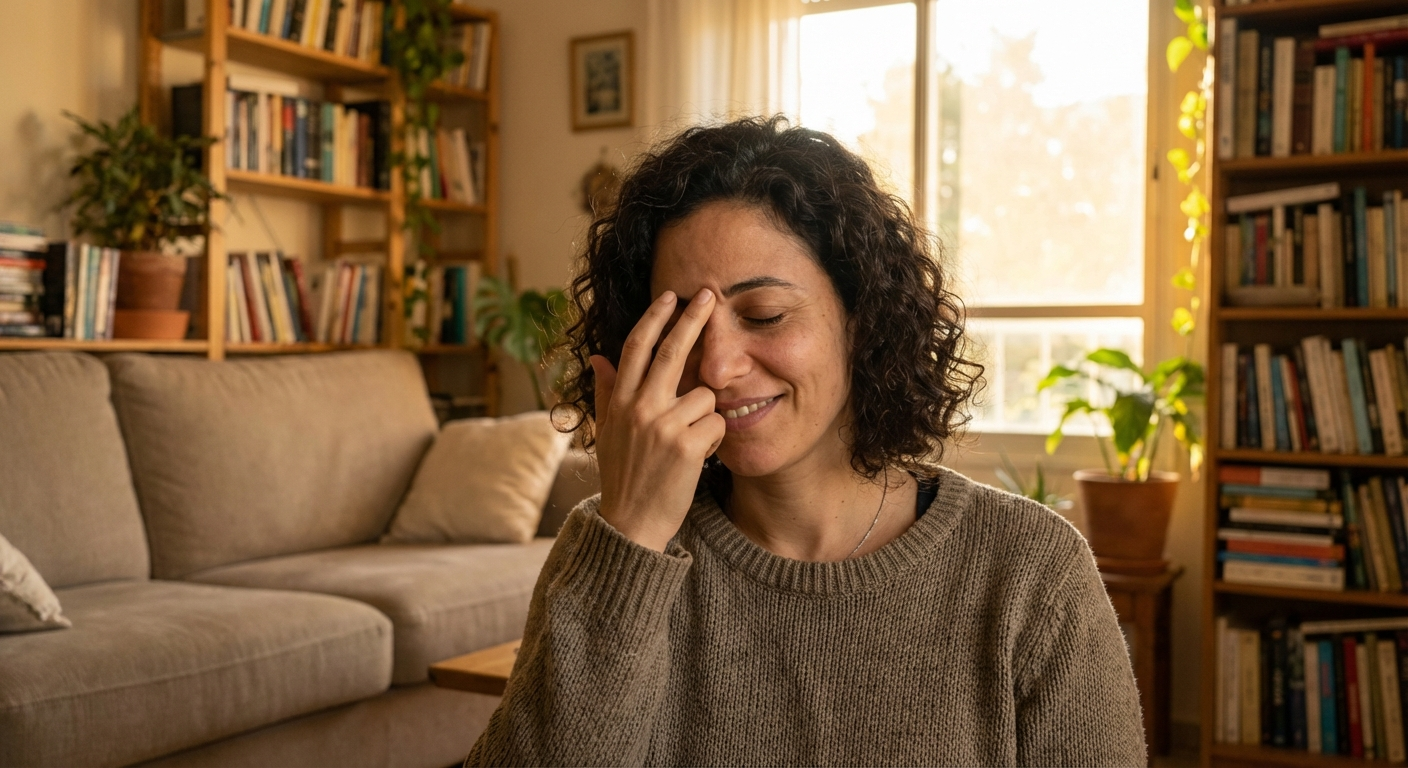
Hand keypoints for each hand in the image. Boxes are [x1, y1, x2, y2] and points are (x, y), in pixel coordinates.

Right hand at [591, 289, 726, 550]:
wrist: (631, 523)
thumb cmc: (623, 476)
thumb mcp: (607, 432)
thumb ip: (606, 392)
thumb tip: (598, 358)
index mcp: (619, 401)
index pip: (636, 347)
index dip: (654, 318)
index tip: (670, 296)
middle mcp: (638, 407)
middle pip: (671, 351)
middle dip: (693, 319)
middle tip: (711, 296)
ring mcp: (662, 425)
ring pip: (704, 393)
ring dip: (705, 413)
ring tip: (689, 440)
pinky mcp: (686, 444)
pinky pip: (716, 421)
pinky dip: (714, 437)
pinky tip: (697, 455)